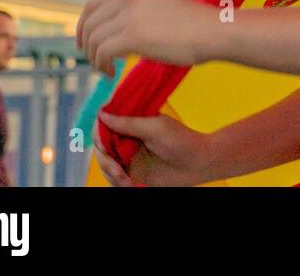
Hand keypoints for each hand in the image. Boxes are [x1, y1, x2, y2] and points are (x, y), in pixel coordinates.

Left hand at [77, 0, 216, 76]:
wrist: (215, 31)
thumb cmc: (191, 21)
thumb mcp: (156, 2)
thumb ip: (127, 0)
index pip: (93, 3)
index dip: (85, 25)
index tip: (87, 42)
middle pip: (90, 22)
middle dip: (86, 44)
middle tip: (94, 60)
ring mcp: (131, 14)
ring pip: (94, 39)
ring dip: (94, 58)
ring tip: (105, 68)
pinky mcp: (134, 35)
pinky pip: (103, 52)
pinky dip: (101, 65)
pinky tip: (110, 73)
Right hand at [93, 112, 218, 186]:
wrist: (201, 163)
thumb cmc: (183, 142)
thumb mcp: (156, 128)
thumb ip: (128, 123)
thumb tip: (102, 114)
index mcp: (133, 124)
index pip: (105, 126)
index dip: (98, 134)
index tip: (102, 143)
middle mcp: (129, 139)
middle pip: (102, 148)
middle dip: (106, 160)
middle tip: (118, 171)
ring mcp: (130, 157)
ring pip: (106, 165)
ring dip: (112, 174)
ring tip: (126, 180)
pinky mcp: (134, 173)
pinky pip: (115, 179)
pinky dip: (119, 183)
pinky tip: (130, 184)